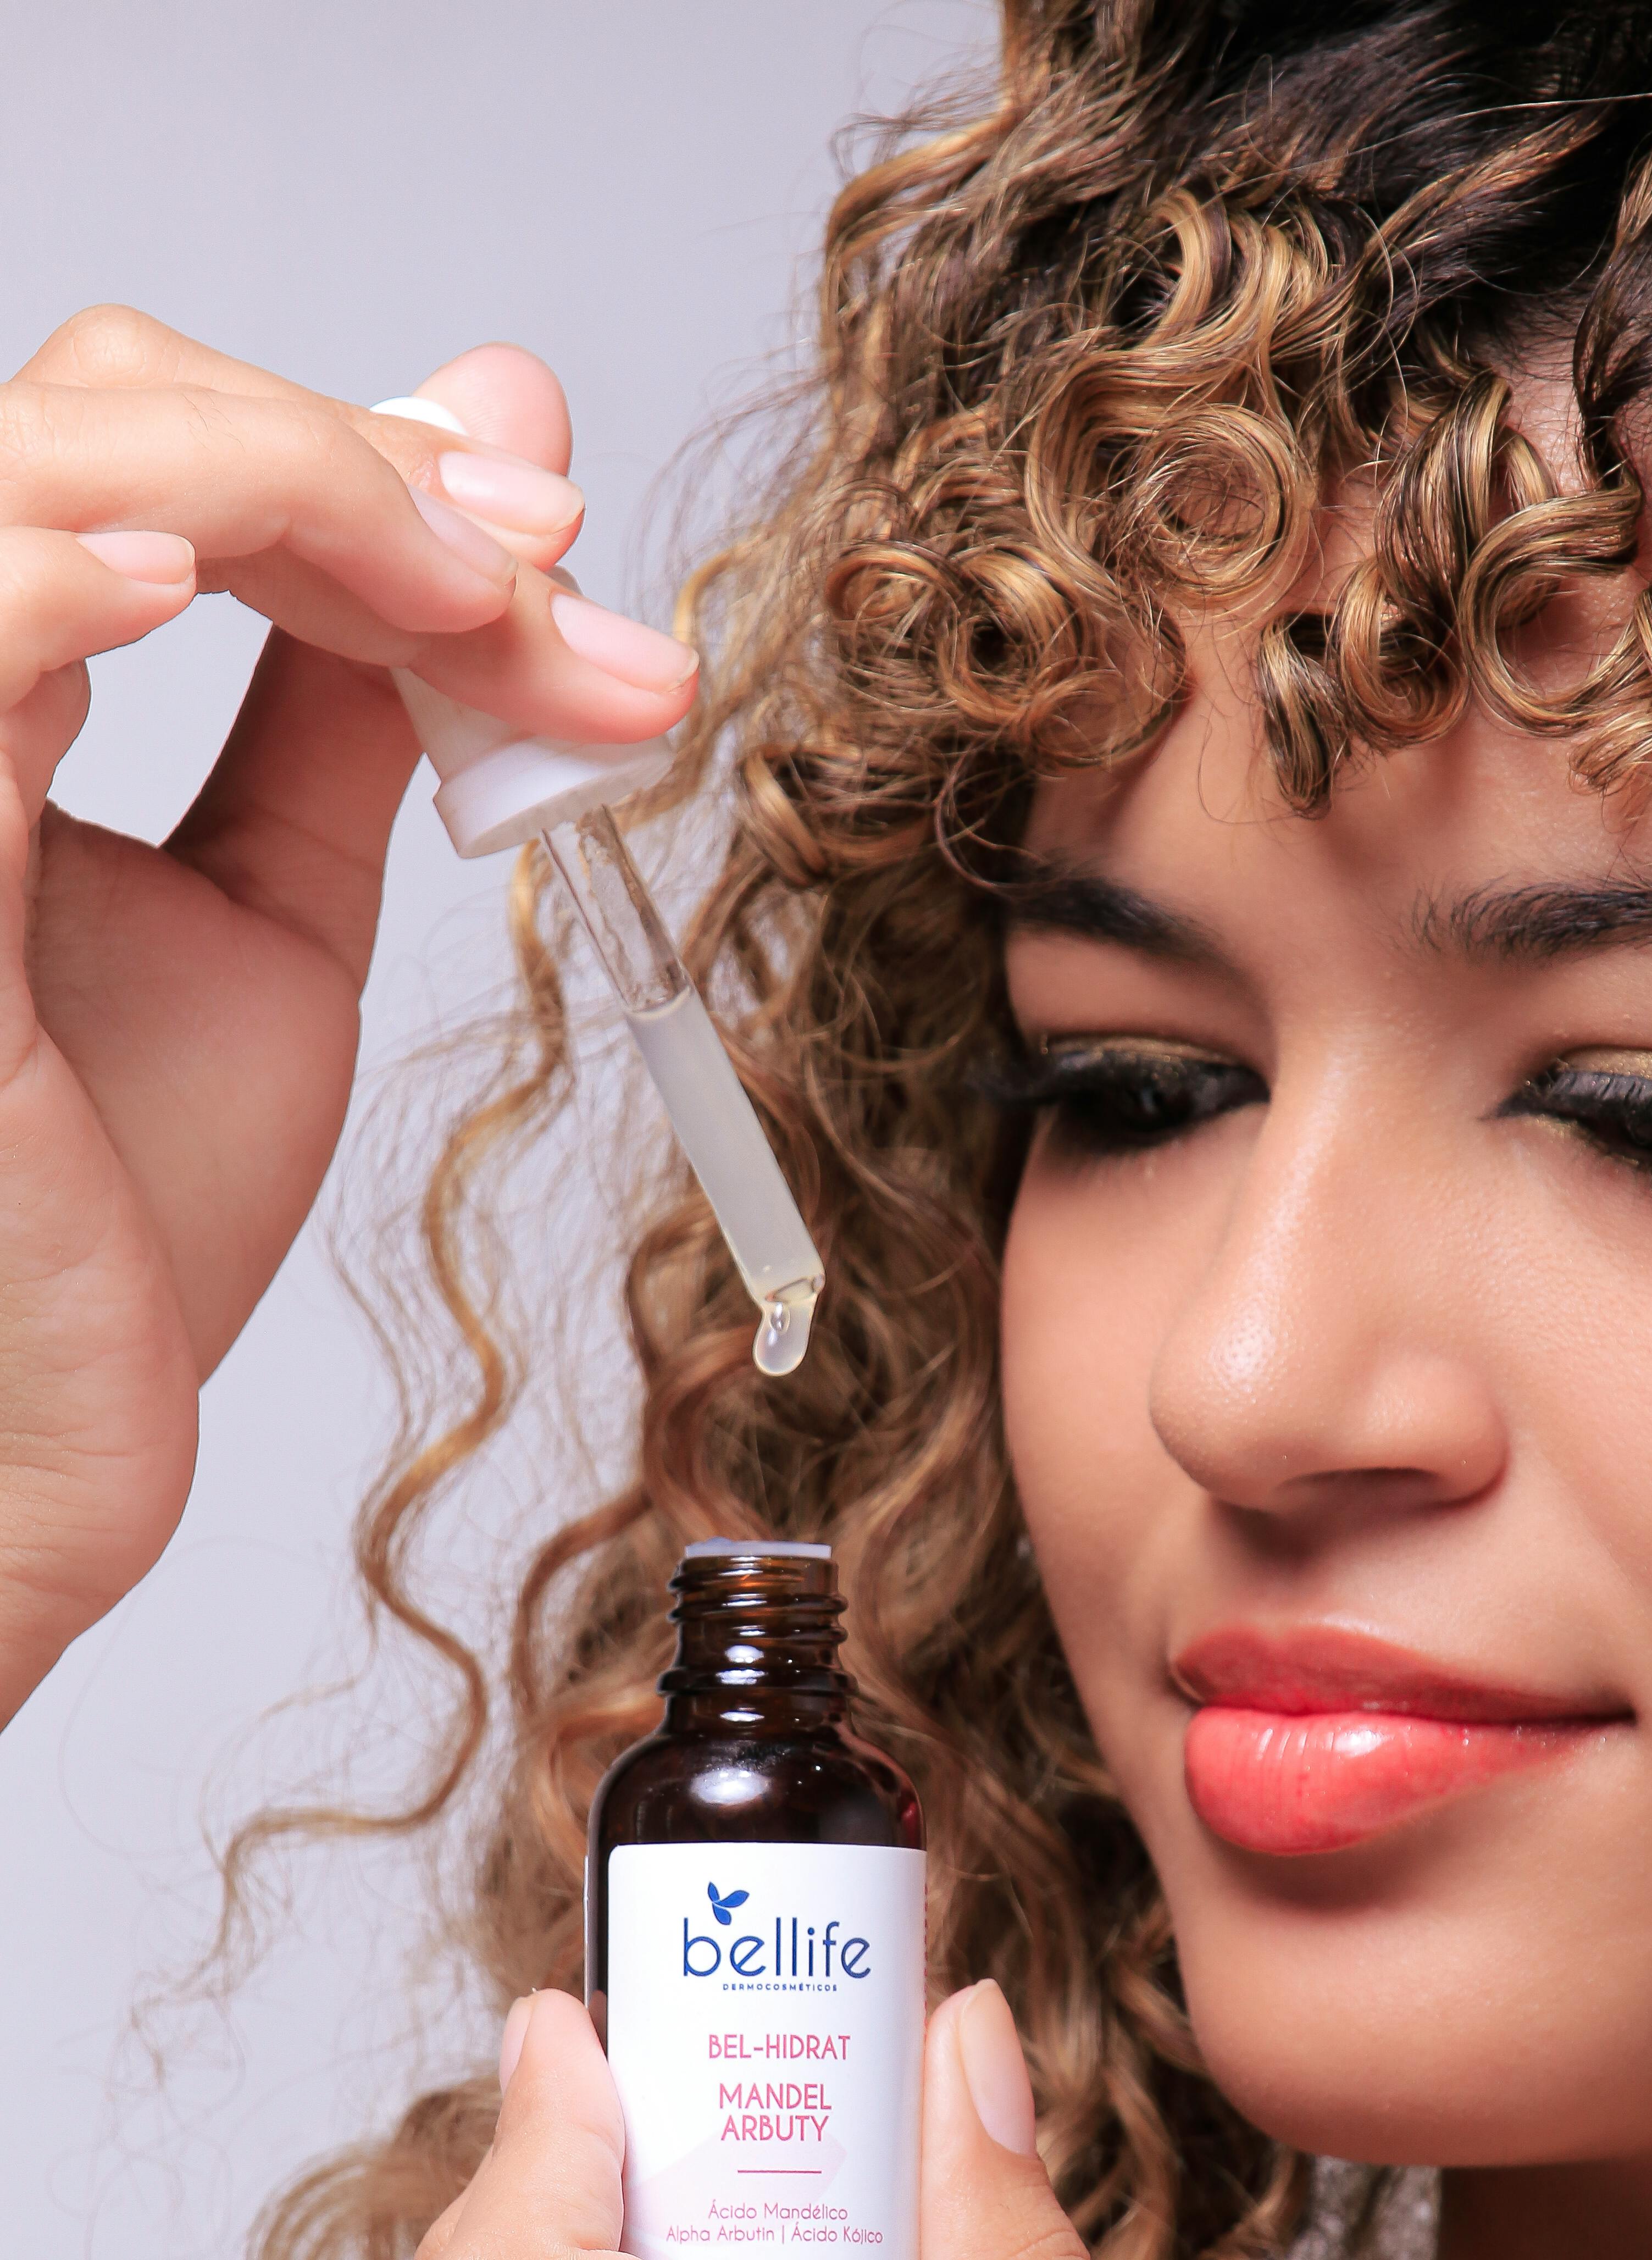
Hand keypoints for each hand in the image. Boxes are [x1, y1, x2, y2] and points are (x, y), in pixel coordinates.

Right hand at [0, 312, 698, 1722]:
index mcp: (7, 683)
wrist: (54, 1428)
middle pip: (113, 402)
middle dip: (369, 463)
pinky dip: (72, 565)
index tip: (559, 550)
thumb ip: (361, 695)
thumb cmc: (123, 1202)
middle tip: (551, 561)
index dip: (372, 461)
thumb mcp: (276, 908)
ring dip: (293, 485)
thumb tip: (493, 441)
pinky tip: (207, 589)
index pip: (165, 444)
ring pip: (42, 461)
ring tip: (475, 591)